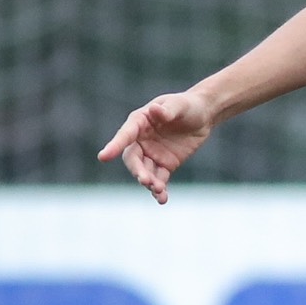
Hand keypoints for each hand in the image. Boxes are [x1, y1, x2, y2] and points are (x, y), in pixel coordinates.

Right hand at [98, 91, 215, 202]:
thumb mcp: (178, 105)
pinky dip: (159, 190)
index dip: (114, 145)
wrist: (202, 115)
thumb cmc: (186, 105)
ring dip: (149, 182)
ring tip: (158, 190)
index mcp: (139, 122)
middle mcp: (141, 140)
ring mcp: (152, 154)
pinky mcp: (165, 165)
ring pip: (145, 171)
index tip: (103, 157)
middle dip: (137, 170)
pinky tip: (162, 199)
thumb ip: (167, 110)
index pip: (125, 135)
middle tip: (145, 180)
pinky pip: (159, 179)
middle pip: (133, 158)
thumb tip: (154, 110)